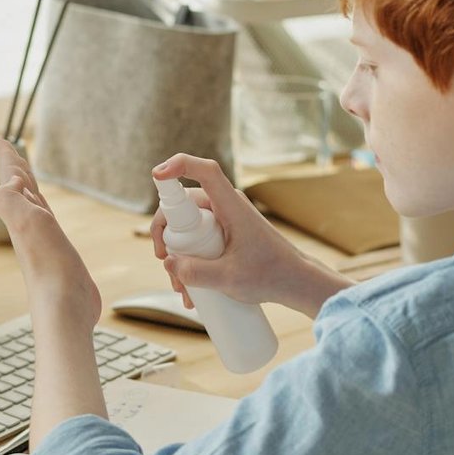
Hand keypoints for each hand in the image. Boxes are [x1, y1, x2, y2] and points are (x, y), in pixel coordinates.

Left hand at [0, 139, 101, 340]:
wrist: (64, 308)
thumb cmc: (49, 269)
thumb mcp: (25, 225)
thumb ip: (10, 201)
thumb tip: (10, 183)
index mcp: (21, 216)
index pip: (12, 182)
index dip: (7, 160)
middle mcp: (29, 226)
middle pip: (20, 190)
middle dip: (14, 169)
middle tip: (9, 151)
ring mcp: (44, 239)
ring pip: (32, 204)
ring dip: (27, 186)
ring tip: (23, 175)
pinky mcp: (59, 253)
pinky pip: (47, 221)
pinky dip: (43, 209)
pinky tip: (45, 214)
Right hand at [150, 154, 352, 317]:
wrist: (296, 283)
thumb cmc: (271, 275)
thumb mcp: (228, 278)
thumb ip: (195, 272)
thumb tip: (169, 263)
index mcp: (231, 205)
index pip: (205, 171)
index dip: (179, 165)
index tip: (157, 175)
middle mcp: (226, 206)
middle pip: (184, 204)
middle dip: (167, 233)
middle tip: (163, 260)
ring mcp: (225, 220)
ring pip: (188, 227)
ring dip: (177, 254)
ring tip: (180, 288)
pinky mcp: (225, 235)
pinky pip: (198, 239)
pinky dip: (189, 260)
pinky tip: (188, 289)